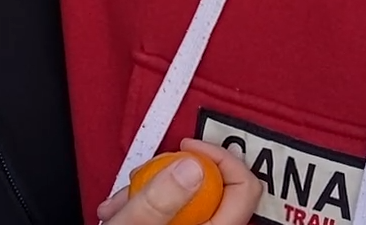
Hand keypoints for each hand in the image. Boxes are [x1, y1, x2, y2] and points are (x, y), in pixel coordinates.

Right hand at [95, 139, 262, 224]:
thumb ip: (159, 200)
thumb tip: (194, 167)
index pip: (244, 188)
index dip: (219, 158)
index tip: (187, 150)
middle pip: (214, 188)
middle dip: (171, 174)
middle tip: (144, 177)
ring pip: (188, 200)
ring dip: (151, 191)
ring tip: (121, 204)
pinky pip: (175, 215)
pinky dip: (149, 207)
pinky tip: (123, 213)